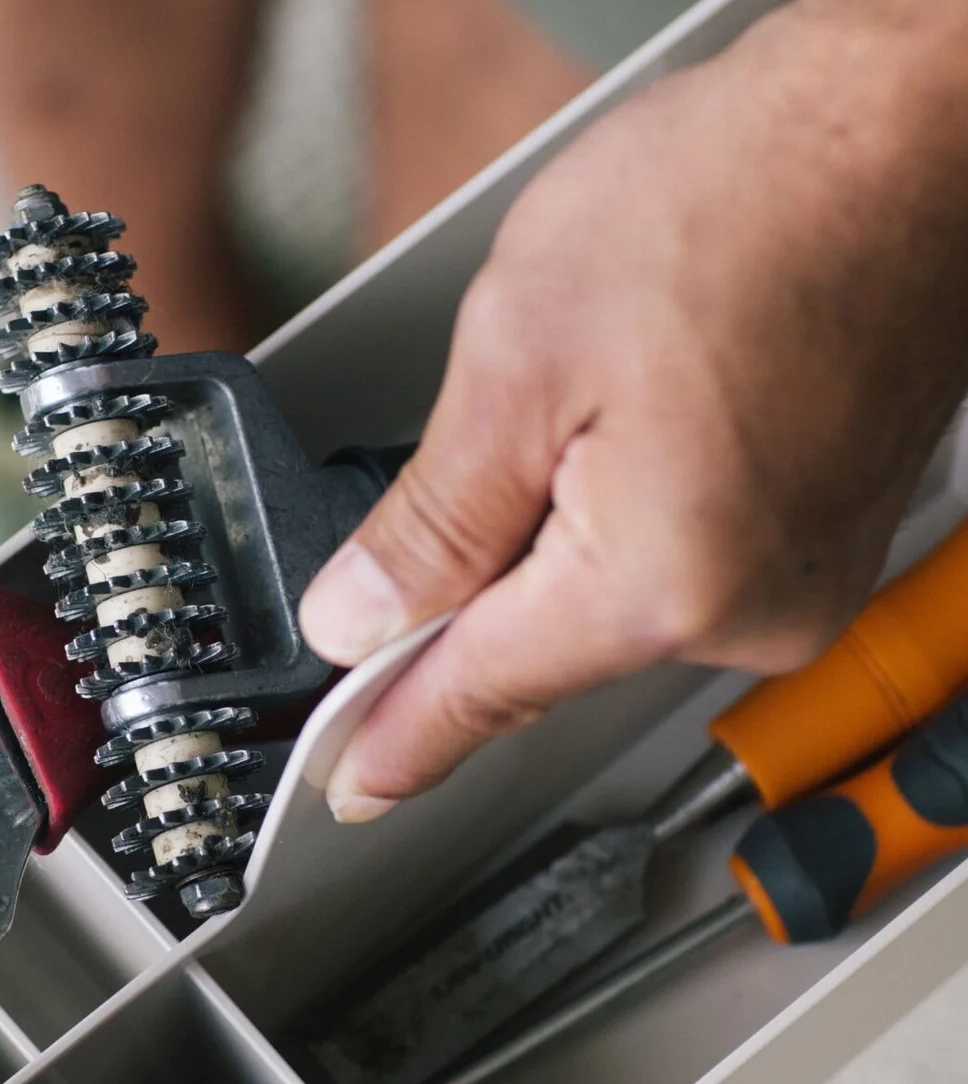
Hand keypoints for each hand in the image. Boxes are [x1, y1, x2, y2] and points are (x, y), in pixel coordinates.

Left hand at [299, 0, 967, 822]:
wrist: (910, 125)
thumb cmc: (750, 195)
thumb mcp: (517, 357)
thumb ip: (426, 524)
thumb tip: (359, 621)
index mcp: (659, 585)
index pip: (479, 696)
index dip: (393, 738)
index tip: (345, 787)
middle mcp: (747, 613)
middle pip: (540, 653)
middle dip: (465, 595)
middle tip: (452, 478)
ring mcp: (798, 582)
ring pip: (608, 608)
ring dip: (551, 541)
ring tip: (582, 396)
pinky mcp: (821, 541)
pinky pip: (678, 571)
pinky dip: (621, 525)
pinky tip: (627, 421)